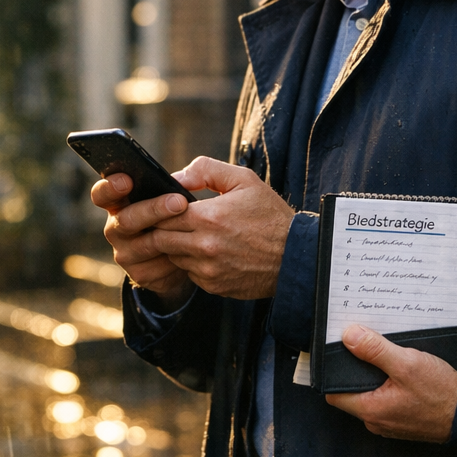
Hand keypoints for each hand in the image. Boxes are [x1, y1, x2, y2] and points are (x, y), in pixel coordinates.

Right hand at [91, 173, 195, 309]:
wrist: (189, 253)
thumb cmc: (182, 213)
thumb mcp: (182, 191)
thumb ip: (188, 175)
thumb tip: (182, 179)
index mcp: (120, 202)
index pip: (102, 194)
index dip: (110, 187)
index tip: (127, 180)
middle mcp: (117, 227)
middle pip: (125, 220)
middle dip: (152, 210)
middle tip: (178, 202)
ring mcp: (125, 252)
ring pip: (143, 245)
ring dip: (167, 236)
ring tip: (191, 228)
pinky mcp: (139, 274)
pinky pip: (156, 268)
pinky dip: (175, 259)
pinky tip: (191, 252)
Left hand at [146, 157, 294, 299]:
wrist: (296, 256)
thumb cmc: (270, 215)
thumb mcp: (244, 180)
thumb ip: (206, 170)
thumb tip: (176, 177)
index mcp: (208, 217)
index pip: (162, 215)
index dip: (160, 210)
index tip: (165, 207)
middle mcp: (204, 246)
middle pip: (161, 239)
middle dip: (163, 229)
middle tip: (173, 222)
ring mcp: (208, 270)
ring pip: (173, 257)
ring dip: (177, 247)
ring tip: (193, 236)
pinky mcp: (214, 286)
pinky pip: (190, 273)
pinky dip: (193, 264)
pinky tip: (209, 253)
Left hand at [325, 325, 456, 441]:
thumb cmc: (442, 394)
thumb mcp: (408, 364)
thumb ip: (375, 350)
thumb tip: (348, 336)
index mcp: (370, 410)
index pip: (334, 392)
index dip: (332, 371)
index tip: (337, 351)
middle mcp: (376, 420)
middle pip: (352, 391)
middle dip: (355, 369)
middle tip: (362, 345)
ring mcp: (390, 422)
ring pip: (370, 395)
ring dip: (373, 376)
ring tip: (381, 354)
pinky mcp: (403, 419)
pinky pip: (386, 399)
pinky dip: (388, 385)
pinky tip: (398, 369)